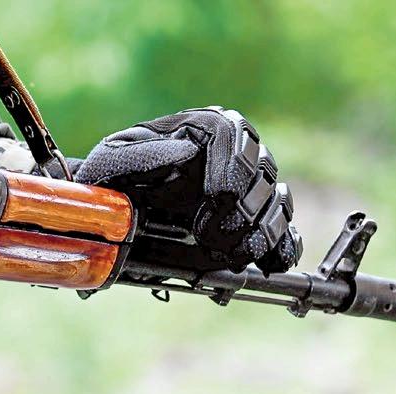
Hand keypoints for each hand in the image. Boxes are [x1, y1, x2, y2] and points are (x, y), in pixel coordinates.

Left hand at [76, 107, 300, 273]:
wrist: (119, 215)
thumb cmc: (111, 183)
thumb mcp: (110, 164)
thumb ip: (142, 155)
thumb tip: (187, 152)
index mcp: (201, 128)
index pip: (234, 133)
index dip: (233, 167)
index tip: (217, 198)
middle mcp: (232, 151)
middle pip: (262, 168)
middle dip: (242, 207)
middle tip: (210, 235)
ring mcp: (249, 187)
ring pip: (277, 200)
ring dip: (261, 231)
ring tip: (231, 254)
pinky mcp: (256, 220)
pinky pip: (285, 228)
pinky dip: (283, 246)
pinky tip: (272, 263)